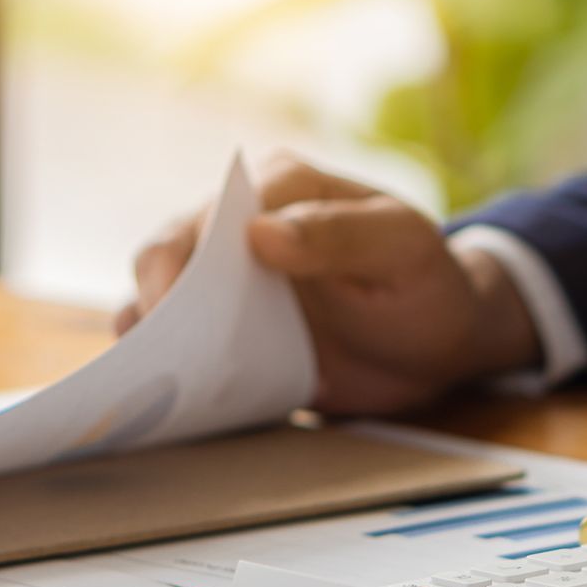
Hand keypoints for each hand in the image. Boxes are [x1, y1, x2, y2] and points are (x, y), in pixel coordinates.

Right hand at [115, 151, 540, 414]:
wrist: (439, 344)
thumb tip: (260, 231)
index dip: (184, 259)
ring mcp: (231, 280)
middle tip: (160, 357)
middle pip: (167, 254)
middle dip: (154, 303)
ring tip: (147, 381)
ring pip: (159, 299)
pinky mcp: (228, 330)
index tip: (177, 310)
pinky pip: (180, 346)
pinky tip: (163, 400)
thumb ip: (341, 234)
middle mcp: (243, 225)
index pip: (212, 214)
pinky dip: (164, 369)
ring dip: (148, 338)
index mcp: (282, 186)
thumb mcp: (404, 250)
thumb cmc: (428, 283)